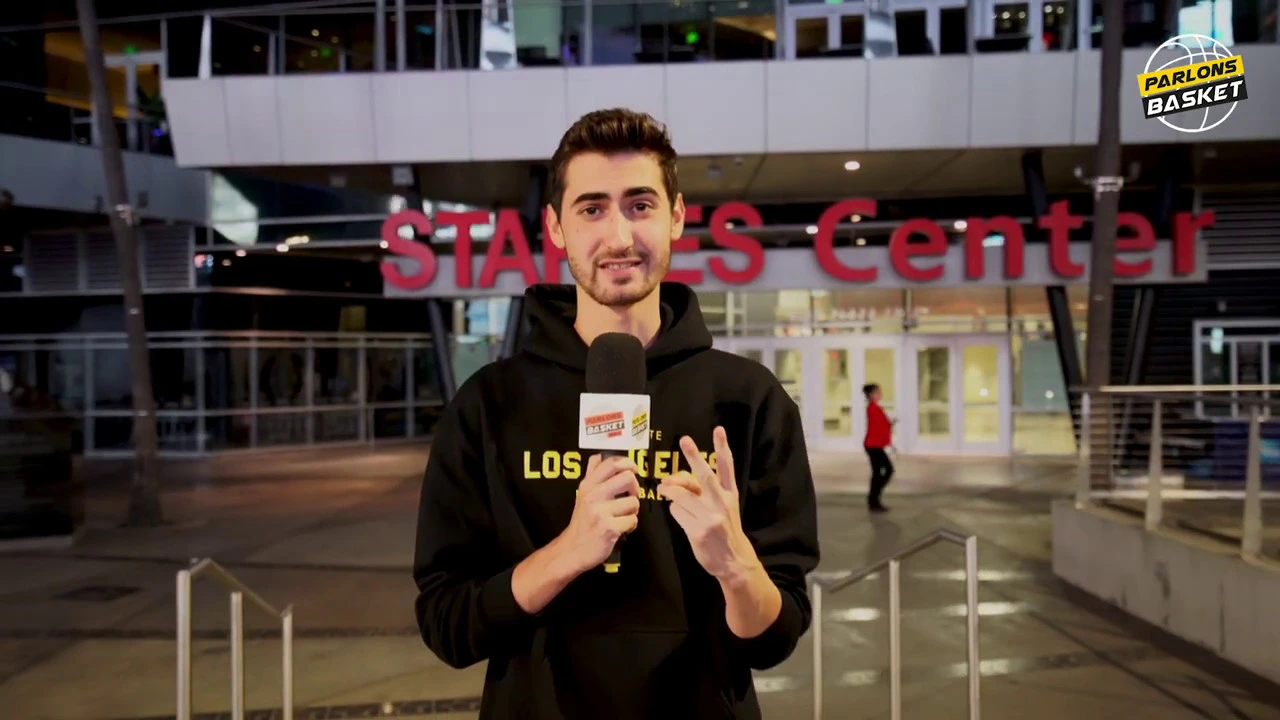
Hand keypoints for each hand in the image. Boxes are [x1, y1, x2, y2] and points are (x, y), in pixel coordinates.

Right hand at [557, 454, 640, 574]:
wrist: (572, 549)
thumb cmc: (581, 522)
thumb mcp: (582, 494)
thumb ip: (591, 474)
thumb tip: (598, 456)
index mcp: (588, 485)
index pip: (612, 463)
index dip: (628, 463)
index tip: (633, 470)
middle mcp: (593, 495)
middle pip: (628, 477)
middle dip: (635, 488)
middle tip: (630, 497)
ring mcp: (600, 512)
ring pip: (634, 501)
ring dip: (633, 511)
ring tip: (622, 517)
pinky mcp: (608, 528)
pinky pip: (632, 520)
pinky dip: (630, 526)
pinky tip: (621, 529)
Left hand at [658, 427, 759, 583]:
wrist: (734, 561)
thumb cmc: (725, 530)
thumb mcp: (724, 508)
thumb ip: (704, 492)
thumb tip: (677, 481)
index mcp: (730, 495)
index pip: (727, 467)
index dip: (723, 448)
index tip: (718, 430)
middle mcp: (722, 503)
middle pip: (704, 476)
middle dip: (694, 457)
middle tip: (685, 440)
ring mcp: (710, 518)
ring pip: (681, 495)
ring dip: (670, 491)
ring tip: (664, 490)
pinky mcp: (698, 531)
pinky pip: (676, 512)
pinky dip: (674, 511)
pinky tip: (680, 516)